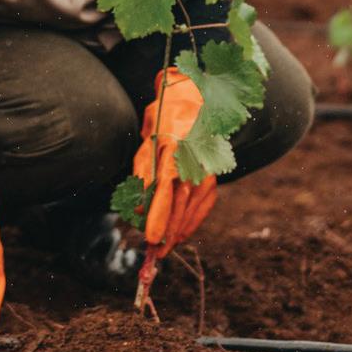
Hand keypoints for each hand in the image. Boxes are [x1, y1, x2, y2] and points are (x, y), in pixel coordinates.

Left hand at [132, 68, 217, 259]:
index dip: (159, 215)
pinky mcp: (213, 173)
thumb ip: (143, 172)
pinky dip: (193, 220)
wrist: (196, 99)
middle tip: (155, 252)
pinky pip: (204, 203)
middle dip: (169, 231)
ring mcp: (208, 167)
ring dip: (181, 230)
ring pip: (195, 206)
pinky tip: (182, 232)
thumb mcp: (147, 139)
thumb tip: (137, 206)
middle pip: (182, 203)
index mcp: (175, 149)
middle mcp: (195, 160)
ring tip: (166, 247)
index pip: (167, 189)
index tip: (151, 237)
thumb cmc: (166, 118)